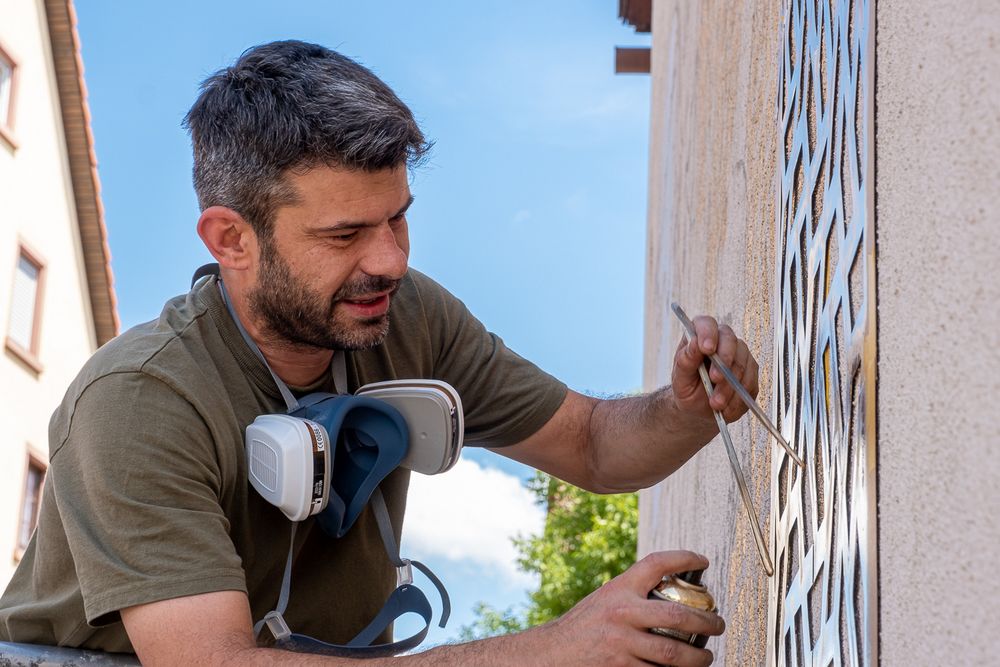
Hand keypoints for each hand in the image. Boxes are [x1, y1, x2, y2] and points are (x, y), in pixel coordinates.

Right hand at [543, 551, 724, 666]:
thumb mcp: (606, 600)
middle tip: (718, 625)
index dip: (684, 557)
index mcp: (619, 589)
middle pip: (676, 615)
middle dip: (706, 622)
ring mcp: (621, 644)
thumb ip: (633, 596)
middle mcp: (621, 613)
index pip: (656, 563)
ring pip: (673, 653)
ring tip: (706, 656)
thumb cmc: (583, 626)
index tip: (703, 560)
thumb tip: (674, 596)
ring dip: (697, 658)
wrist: (552, 653)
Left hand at [671, 315, 759, 423]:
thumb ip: (685, 360)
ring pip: (742, 365)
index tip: (706, 349)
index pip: (707, 324)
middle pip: (731, 342)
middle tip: (714, 380)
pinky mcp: (751, 374)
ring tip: (715, 403)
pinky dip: (738, 398)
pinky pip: (750, 384)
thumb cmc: (687, 387)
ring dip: (730, 386)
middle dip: (724, 363)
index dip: (708, 334)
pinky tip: (726, 409)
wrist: (698, 408)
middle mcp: (724, 341)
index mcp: (701, 336)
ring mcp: (740, 356)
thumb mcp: (680, 377)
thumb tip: (695, 343)